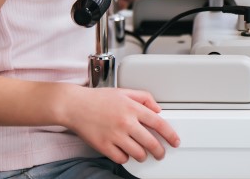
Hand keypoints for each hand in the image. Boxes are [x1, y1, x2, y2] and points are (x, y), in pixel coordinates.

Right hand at [62, 86, 179, 162]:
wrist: (75, 105)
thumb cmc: (97, 98)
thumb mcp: (124, 92)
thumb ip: (143, 97)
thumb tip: (157, 109)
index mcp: (132, 108)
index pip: (159, 123)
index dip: (170, 135)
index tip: (175, 141)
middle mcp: (126, 122)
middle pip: (151, 143)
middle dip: (159, 151)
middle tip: (160, 153)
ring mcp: (115, 135)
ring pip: (138, 154)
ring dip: (143, 156)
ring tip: (142, 153)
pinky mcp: (104, 146)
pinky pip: (121, 159)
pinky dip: (125, 158)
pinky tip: (124, 152)